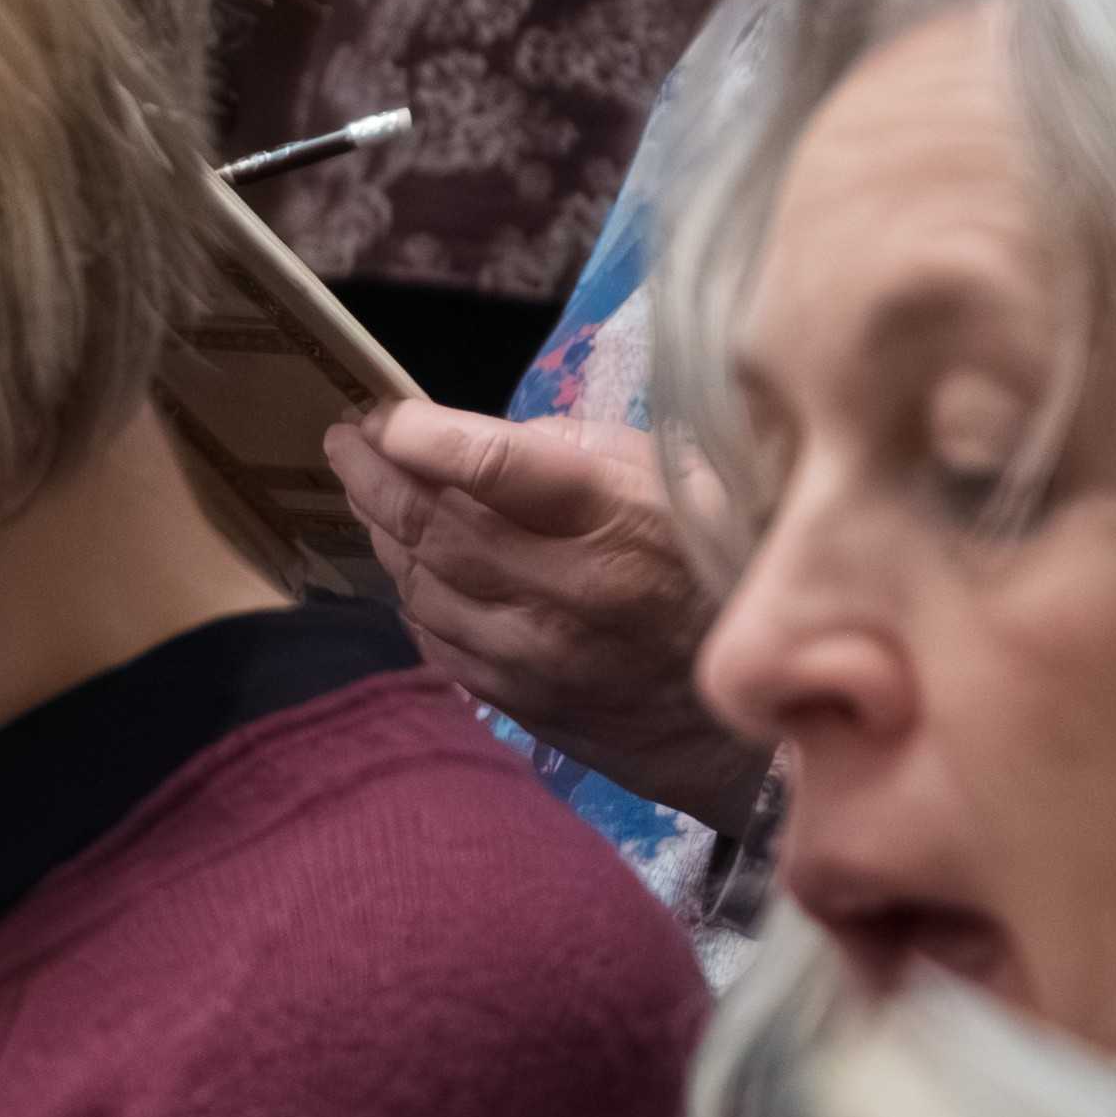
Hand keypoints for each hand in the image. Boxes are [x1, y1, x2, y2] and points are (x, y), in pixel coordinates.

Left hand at [326, 400, 769, 825]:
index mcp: (615, 519)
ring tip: (370, 497)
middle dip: (374, 477)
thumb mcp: (674, 478)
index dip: (418, 436)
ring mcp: (538, 655)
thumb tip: (473, 443)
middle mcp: (567, 590)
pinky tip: (409, 568)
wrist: (770, 701)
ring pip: (421, 585)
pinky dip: (413, 597)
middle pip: (433, 525)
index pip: (489, 465)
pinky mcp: (523, 701)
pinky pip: (435, 641)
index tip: (380, 415)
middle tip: (345, 444)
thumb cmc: (721, 561)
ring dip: (384, 536)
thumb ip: (572, 450)